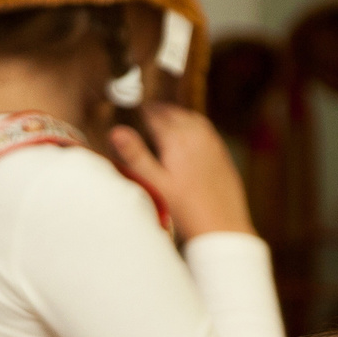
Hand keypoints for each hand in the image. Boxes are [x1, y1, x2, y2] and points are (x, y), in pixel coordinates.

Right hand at [109, 103, 256, 241]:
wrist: (221, 226)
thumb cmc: (186, 209)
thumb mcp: (155, 183)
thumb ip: (135, 155)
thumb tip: (116, 131)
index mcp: (177, 138)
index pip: (153, 114)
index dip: (139, 112)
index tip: (129, 110)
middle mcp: (196, 134)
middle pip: (172, 112)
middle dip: (157, 111)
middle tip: (143, 113)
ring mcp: (212, 142)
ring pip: (190, 117)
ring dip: (175, 116)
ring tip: (162, 119)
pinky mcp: (221, 152)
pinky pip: (205, 129)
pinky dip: (192, 126)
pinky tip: (186, 136)